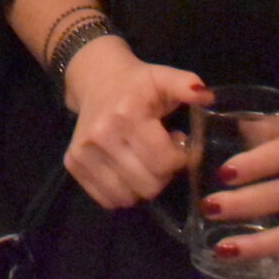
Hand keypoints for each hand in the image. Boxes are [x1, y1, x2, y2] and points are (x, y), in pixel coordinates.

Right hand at [60, 34, 208, 208]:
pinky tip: (125, 170)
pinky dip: (121, 192)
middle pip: (149, 185)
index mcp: (128, 113)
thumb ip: (186, 85)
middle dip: (162, 175)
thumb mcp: (164, 78)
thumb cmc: (138, 84)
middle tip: (160, 155)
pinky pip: (107, 200)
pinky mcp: (72, 163)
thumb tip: (205, 97)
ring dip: (141, 186)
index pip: (165, 162)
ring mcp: (84, 151)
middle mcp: (102, 134)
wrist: (96, 79)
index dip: (181, 158)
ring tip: (142, 162)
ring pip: (128, 198)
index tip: (178, 144)